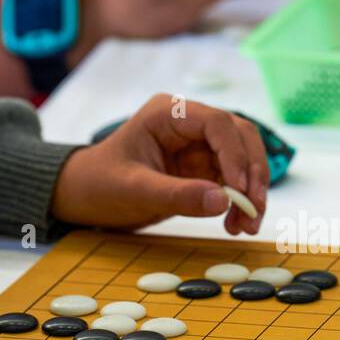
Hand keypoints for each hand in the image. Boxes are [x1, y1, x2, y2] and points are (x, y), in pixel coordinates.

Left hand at [51, 94, 268, 233]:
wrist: (86, 197)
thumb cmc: (101, 185)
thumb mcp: (135, 191)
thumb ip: (177, 195)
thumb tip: (223, 201)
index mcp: (169, 113)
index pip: (218, 124)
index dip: (235, 155)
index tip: (239, 191)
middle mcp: (190, 123)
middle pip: (240, 138)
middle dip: (252, 174)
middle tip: (253, 210)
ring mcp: (199, 145)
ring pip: (244, 161)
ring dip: (252, 192)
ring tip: (247, 225)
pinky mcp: (204, 168)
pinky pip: (234, 181)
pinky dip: (241, 203)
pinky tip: (238, 224)